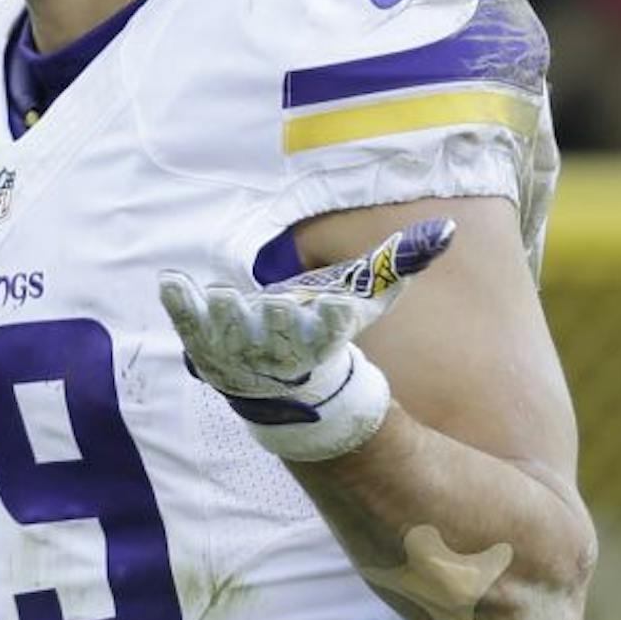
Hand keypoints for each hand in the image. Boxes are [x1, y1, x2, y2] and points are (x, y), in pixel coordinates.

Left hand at [158, 219, 453, 461]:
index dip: (335, 321)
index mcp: (321, 341)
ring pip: (232, 335)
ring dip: (226, 320)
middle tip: (272, 308)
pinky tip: (173, 283)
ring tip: (221, 298)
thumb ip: (401, 263)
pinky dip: (181, 307)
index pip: (333, 332)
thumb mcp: (368, 300)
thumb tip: (447, 228)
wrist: (285, 391)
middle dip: (275, 324)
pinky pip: (190, 326)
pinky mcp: (205, 347)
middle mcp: (279, 352)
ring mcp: (238, 354)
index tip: (341, 310)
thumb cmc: (329, 336)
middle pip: (279, 335)